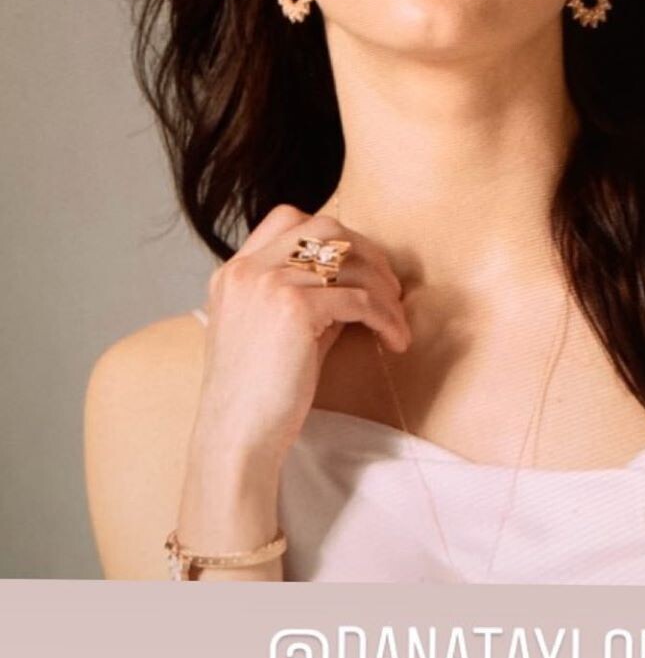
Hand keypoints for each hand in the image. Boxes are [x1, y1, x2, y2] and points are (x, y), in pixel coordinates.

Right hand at [192, 204, 411, 472]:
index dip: (333, 234)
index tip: (359, 267)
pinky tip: (395, 340)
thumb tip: (361, 281)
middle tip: (390, 287)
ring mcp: (268, 283)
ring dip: (383, 288)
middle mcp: (247, 269)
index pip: (288, 218)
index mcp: (234, 272)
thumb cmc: (260, 396)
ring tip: (396, 319)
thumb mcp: (279, 333)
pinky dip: (386, 317)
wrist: (237, 439)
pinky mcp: (294, 307)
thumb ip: (308, 297)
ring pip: (348, 260)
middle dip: (366, 251)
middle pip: (324, 226)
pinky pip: (359, 298)